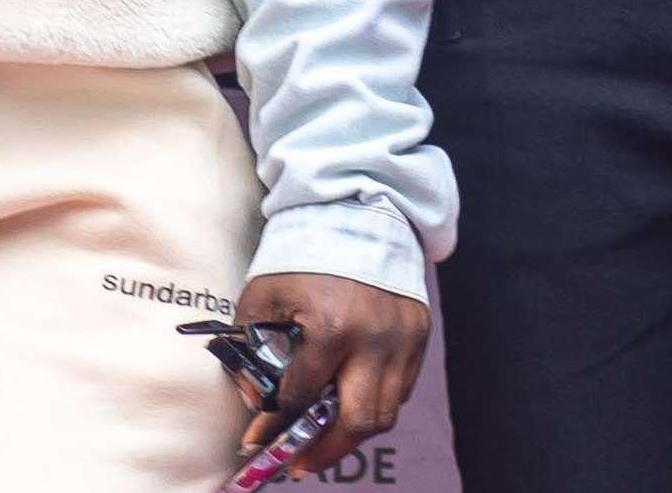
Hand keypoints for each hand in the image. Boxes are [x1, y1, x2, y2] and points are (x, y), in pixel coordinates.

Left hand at [230, 272, 427, 476]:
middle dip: (324, 451)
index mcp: (330, 327)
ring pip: (385, 413)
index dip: (275, 425)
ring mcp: (403, 339)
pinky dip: (376, 406)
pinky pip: (401, 390)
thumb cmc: (305, 252)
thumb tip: (254, 400)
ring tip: (325, 444)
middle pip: (356, 421)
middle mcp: (374, 340)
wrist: (357, 209)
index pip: (301, 397)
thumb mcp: (264, 293)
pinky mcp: (419, 335)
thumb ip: (252, 347)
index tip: (257, 441)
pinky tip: (351, 408)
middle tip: (299, 463)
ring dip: (353, 435)